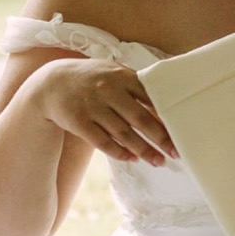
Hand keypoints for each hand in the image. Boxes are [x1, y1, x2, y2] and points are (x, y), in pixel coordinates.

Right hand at [32, 58, 177, 164]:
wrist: (51, 83)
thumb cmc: (93, 80)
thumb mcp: (114, 74)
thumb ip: (137, 86)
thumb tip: (166, 106)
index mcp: (122, 76)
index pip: (151, 97)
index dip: (167, 116)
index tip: (182, 130)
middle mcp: (108, 90)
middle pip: (140, 119)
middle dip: (160, 138)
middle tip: (175, 153)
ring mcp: (92, 106)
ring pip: (123, 134)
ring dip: (143, 150)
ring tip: (158, 161)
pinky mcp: (78, 121)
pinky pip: (103, 142)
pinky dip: (119, 152)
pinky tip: (132, 158)